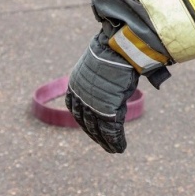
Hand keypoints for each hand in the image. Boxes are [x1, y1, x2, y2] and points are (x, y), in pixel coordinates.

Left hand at [65, 31, 138, 153]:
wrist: (120, 46)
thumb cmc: (115, 50)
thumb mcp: (103, 66)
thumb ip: (104, 80)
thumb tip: (116, 77)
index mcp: (75, 86)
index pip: (76, 110)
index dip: (85, 121)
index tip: (93, 130)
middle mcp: (80, 97)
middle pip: (86, 122)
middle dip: (95, 135)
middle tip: (105, 144)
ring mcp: (92, 104)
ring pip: (98, 129)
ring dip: (106, 141)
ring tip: (114, 149)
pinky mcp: (107, 109)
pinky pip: (111, 130)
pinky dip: (116, 141)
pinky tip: (120, 148)